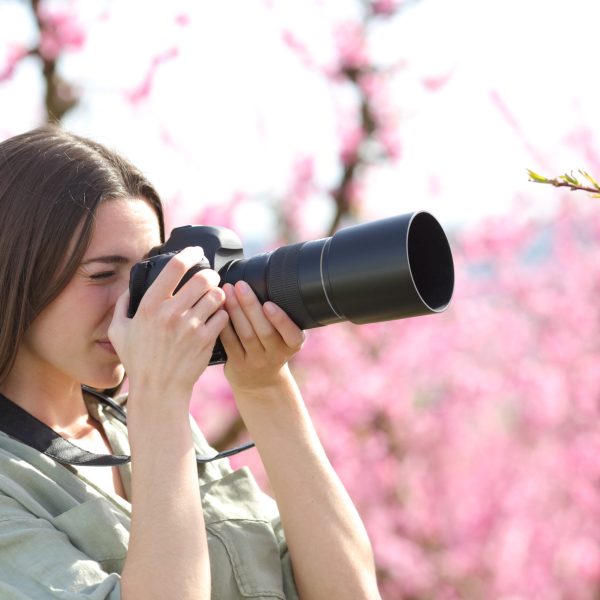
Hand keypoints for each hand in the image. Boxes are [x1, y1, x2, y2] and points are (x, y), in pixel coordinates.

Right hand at [108, 247, 228, 400]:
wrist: (158, 389)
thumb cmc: (138, 361)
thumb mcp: (118, 331)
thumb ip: (122, 305)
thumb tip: (128, 286)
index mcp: (149, 306)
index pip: (175, 268)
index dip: (189, 254)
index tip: (196, 252)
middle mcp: (171, 313)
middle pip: (202, 278)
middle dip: (210, 274)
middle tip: (211, 278)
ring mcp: (190, 326)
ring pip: (216, 295)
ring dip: (218, 293)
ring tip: (215, 297)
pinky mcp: (205, 339)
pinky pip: (223, 316)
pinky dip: (223, 313)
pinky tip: (217, 316)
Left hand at [220, 281, 304, 392]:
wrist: (261, 383)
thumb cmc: (273, 348)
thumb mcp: (285, 336)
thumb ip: (281, 316)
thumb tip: (268, 277)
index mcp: (293, 344)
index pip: (291, 333)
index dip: (280, 319)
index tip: (269, 304)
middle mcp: (276, 354)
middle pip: (263, 330)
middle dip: (251, 306)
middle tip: (240, 285)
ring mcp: (257, 361)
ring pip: (245, 335)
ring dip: (235, 311)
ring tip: (227, 291)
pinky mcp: (238, 365)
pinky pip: (230, 342)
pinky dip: (223, 324)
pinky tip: (218, 309)